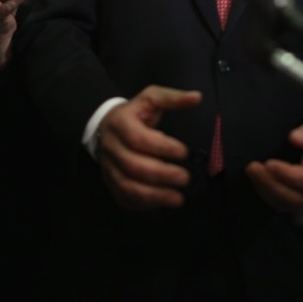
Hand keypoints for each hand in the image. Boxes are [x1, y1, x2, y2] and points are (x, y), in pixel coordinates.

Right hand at [97, 86, 201, 209]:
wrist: (105, 126)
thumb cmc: (134, 114)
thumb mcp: (150, 98)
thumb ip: (172, 98)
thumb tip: (196, 98)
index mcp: (120, 123)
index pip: (138, 138)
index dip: (162, 147)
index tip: (185, 152)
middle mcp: (111, 147)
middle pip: (133, 165)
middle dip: (162, 174)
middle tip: (186, 178)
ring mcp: (108, 168)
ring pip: (127, 186)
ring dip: (154, 195)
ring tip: (178, 198)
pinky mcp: (110, 183)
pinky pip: (124, 197)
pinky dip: (144, 203)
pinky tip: (162, 203)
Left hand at [245, 118, 302, 211]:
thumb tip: (295, 138)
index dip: (288, 174)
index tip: (269, 163)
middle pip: (297, 197)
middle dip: (271, 184)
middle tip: (252, 168)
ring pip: (288, 204)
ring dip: (266, 190)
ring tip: (252, 172)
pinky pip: (284, 206)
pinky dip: (268, 195)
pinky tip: (258, 181)